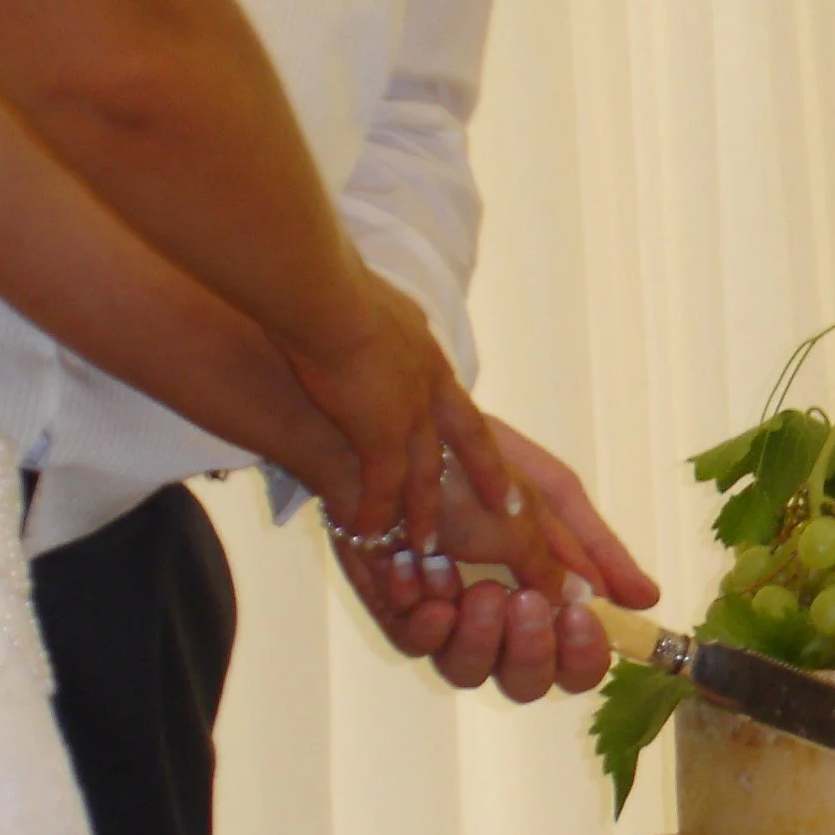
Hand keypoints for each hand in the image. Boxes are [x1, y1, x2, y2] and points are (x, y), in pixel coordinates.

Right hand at [283, 266, 516, 549]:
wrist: (323, 297)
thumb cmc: (330, 288)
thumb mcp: (370, 302)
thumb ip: (374, 320)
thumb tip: (364, 314)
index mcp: (425, 350)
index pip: (459, 400)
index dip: (480, 433)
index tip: (497, 458)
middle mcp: (428, 383)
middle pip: (467, 440)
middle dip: (489, 477)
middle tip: (511, 512)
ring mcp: (409, 412)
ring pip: (425, 475)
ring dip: (423, 513)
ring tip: (426, 547)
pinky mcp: (379, 436)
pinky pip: (381, 489)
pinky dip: (374, 514)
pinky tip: (365, 534)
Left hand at [334, 417, 659, 699]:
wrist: (408, 432)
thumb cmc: (482, 463)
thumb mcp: (550, 496)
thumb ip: (593, 550)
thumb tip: (646, 599)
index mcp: (544, 598)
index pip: (575, 661)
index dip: (583, 656)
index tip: (580, 617)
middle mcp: (497, 623)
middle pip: (526, 683)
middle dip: (530, 651)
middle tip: (523, 602)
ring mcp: (446, 622)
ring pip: (467, 672)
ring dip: (476, 633)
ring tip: (474, 586)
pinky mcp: (398, 611)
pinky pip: (414, 640)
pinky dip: (424, 609)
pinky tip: (425, 568)